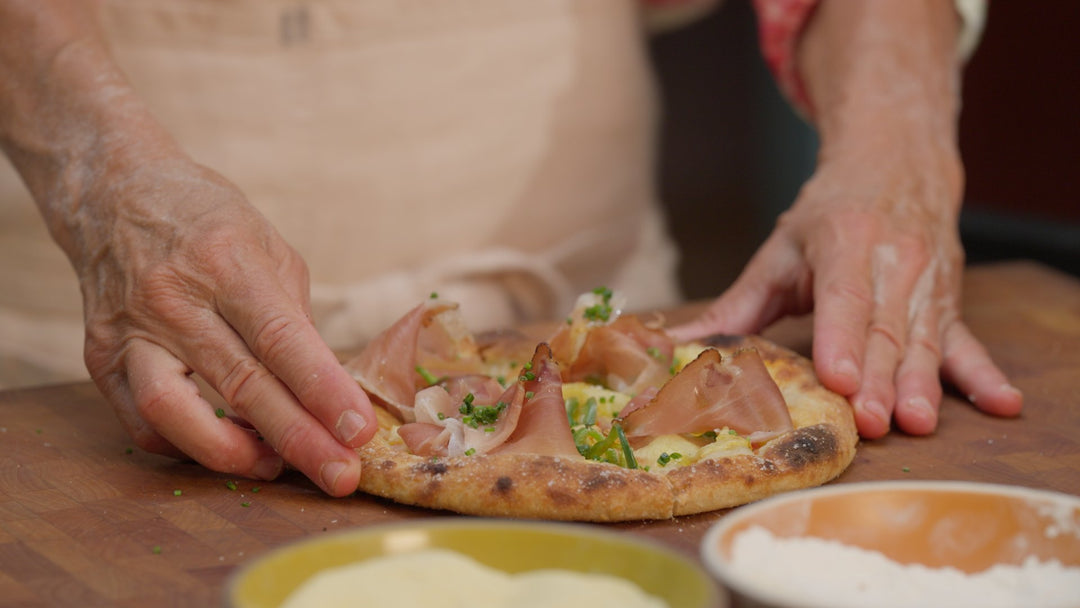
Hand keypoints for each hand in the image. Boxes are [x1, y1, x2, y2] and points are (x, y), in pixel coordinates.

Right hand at [73, 157, 376, 494]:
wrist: (114, 192)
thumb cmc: (209, 221)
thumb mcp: (270, 249)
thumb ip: (295, 320)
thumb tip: (326, 392)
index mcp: (226, 262)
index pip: (281, 339)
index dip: (323, 391)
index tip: (359, 432)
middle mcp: (172, 299)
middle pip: (240, 384)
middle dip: (298, 439)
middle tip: (341, 477)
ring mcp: (130, 331)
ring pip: (173, 413)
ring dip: (232, 453)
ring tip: (277, 466)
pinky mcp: (100, 357)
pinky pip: (142, 422)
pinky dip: (190, 445)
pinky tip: (229, 445)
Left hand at [670, 139, 1022, 437]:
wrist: (898, 163)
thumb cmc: (829, 215)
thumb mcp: (778, 252)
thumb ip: (734, 307)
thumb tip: (673, 348)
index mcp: (845, 242)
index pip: (844, 298)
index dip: (842, 340)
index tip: (841, 379)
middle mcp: (893, 262)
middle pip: (886, 330)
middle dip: (880, 379)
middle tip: (871, 422)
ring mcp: (927, 283)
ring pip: (924, 341)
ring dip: (922, 385)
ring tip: (915, 422)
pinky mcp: (948, 302)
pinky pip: (966, 343)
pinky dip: (983, 375)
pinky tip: (1002, 404)